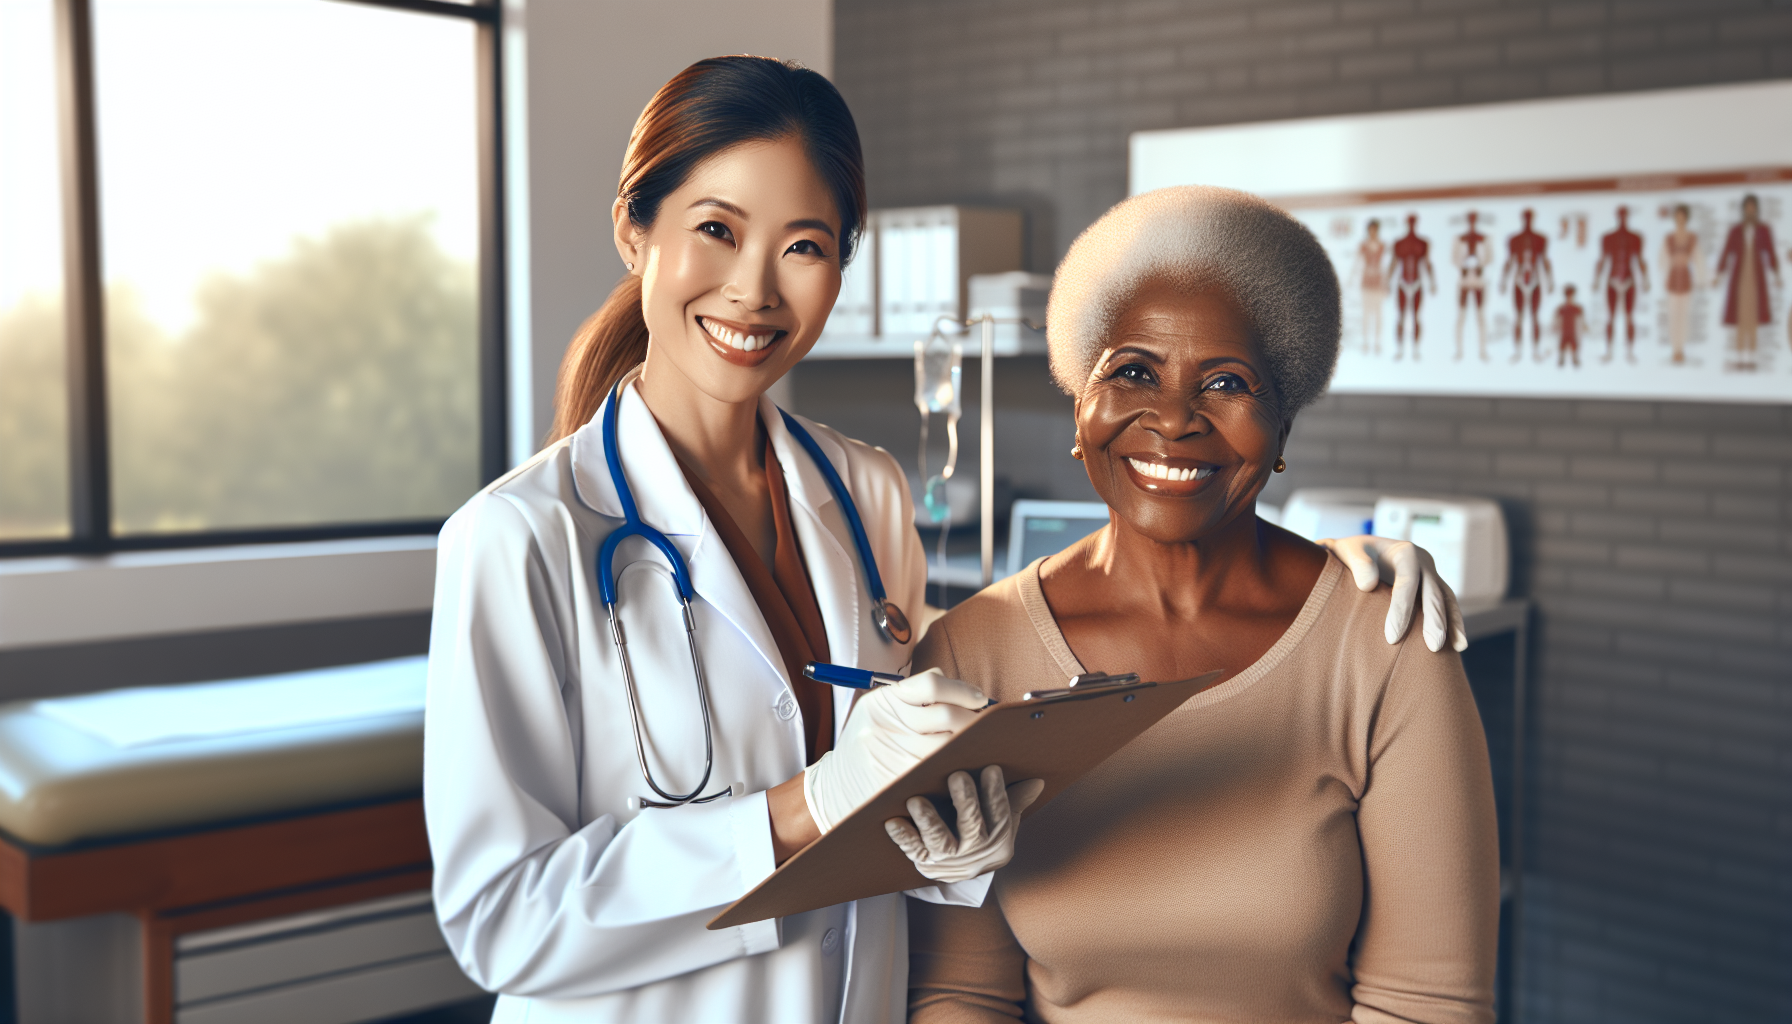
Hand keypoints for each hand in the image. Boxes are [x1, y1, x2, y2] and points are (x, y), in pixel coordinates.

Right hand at [802, 670, 985, 831]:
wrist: (837, 786)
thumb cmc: (870, 742)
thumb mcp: (881, 709)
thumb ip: (916, 694)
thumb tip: (958, 685)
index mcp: (883, 702)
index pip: (931, 685)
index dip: (961, 689)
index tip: (979, 698)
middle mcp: (886, 726)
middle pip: (947, 716)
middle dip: (974, 719)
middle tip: (987, 724)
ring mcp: (892, 756)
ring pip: (949, 746)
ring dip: (970, 744)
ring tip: (979, 744)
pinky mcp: (899, 782)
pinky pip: (941, 770)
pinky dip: (957, 766)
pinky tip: (964, 764)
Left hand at [885, 765, 1043, 882]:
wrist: (964, 870)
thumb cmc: (984, 833)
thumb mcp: (1003, 820)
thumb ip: (1016, 800)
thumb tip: (1036, 781)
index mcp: (999, 843)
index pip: (1001, 816)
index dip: (996, 792)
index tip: (990, 768)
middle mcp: (975, 856)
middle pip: (972, 828)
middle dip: (966, 802)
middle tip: (957, 776)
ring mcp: (949, 863)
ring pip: (940, 843)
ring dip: (928, 821)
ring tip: (917, 801)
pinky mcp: (925, 864)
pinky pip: (913, 851)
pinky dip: (902, 837)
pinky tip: (892, 821)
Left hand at [1316, 535, 1466, 652]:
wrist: (1357, 552)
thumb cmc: (1351, 554)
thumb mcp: (1348, 551)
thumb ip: (1358, 564)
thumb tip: (1369, 585)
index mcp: (1405, 551)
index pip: (1407, 582)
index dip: (1402, 609)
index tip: (1392, 638)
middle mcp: (1424, 562)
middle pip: (1433, 592)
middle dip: (1434, 620)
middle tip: (1433, 647)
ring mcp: (1431, 575)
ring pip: (1447, 599)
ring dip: (1452, 623)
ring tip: (1457, 647)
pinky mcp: (1432, 588)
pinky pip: (1447, 605)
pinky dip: (1453, 622)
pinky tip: (1457, 644)